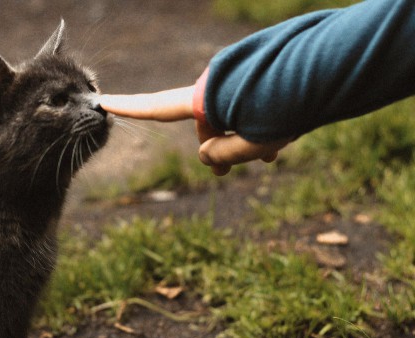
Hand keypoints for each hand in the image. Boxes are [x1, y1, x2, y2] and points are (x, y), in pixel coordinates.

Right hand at [99, 87, 288, 174]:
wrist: (324, 74)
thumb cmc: (287, 109)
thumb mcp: (252, 143)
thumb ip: (222, 155)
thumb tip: (205, 155)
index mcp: (203, 98)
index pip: (156, 107)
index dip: (127, 108)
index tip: (103, 102)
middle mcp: (214, 86)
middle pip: (203, 125)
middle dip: (217, 150)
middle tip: (225, 175)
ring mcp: (235, 81)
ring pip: (229, 118)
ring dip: (244, 140)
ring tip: (271, 157)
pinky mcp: (254, 79)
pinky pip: (246, 106)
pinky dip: (257, 125)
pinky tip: (279, 141)